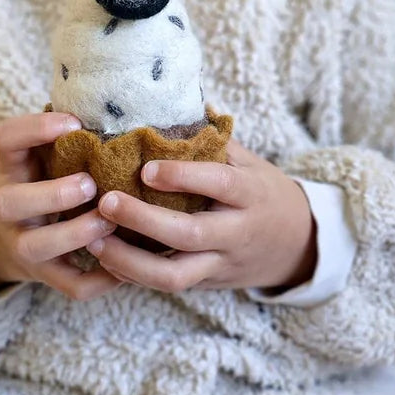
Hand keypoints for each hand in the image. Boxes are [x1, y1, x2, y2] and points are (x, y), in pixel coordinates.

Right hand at [0, 111, 125, 301]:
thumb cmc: (37, 184)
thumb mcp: (38, 159)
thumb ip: (67, 140)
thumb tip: (129, 108)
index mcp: (10, 168)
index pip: (5, 138)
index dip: (34, 129)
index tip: (73, 123)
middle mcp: (7, 206)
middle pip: (13, 201)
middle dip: (55, 194)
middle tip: (91, 183)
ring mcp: (21, 244)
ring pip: (38, 246)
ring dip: (77, 233)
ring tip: (112, 221)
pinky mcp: (42, 276)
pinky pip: (69, 285)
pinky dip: (99, 279)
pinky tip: (126, 266)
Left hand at [85, 137, 317, 295]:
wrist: (298, 245)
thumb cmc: (262, 192)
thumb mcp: (248, 162)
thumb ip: (210, 144)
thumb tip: (163, 109)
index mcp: (251, 194)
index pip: (219, 184)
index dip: (183, 176)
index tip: (146, 168)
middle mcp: (237, 233)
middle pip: (191, 235)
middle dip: (144, 221)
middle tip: (106, 202)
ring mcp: (221, 264)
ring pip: (175, 276)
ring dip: (130, 262)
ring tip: (96, 242)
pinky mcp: (207, 284)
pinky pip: (168, 285)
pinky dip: (134, 275)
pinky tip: (106, 259)